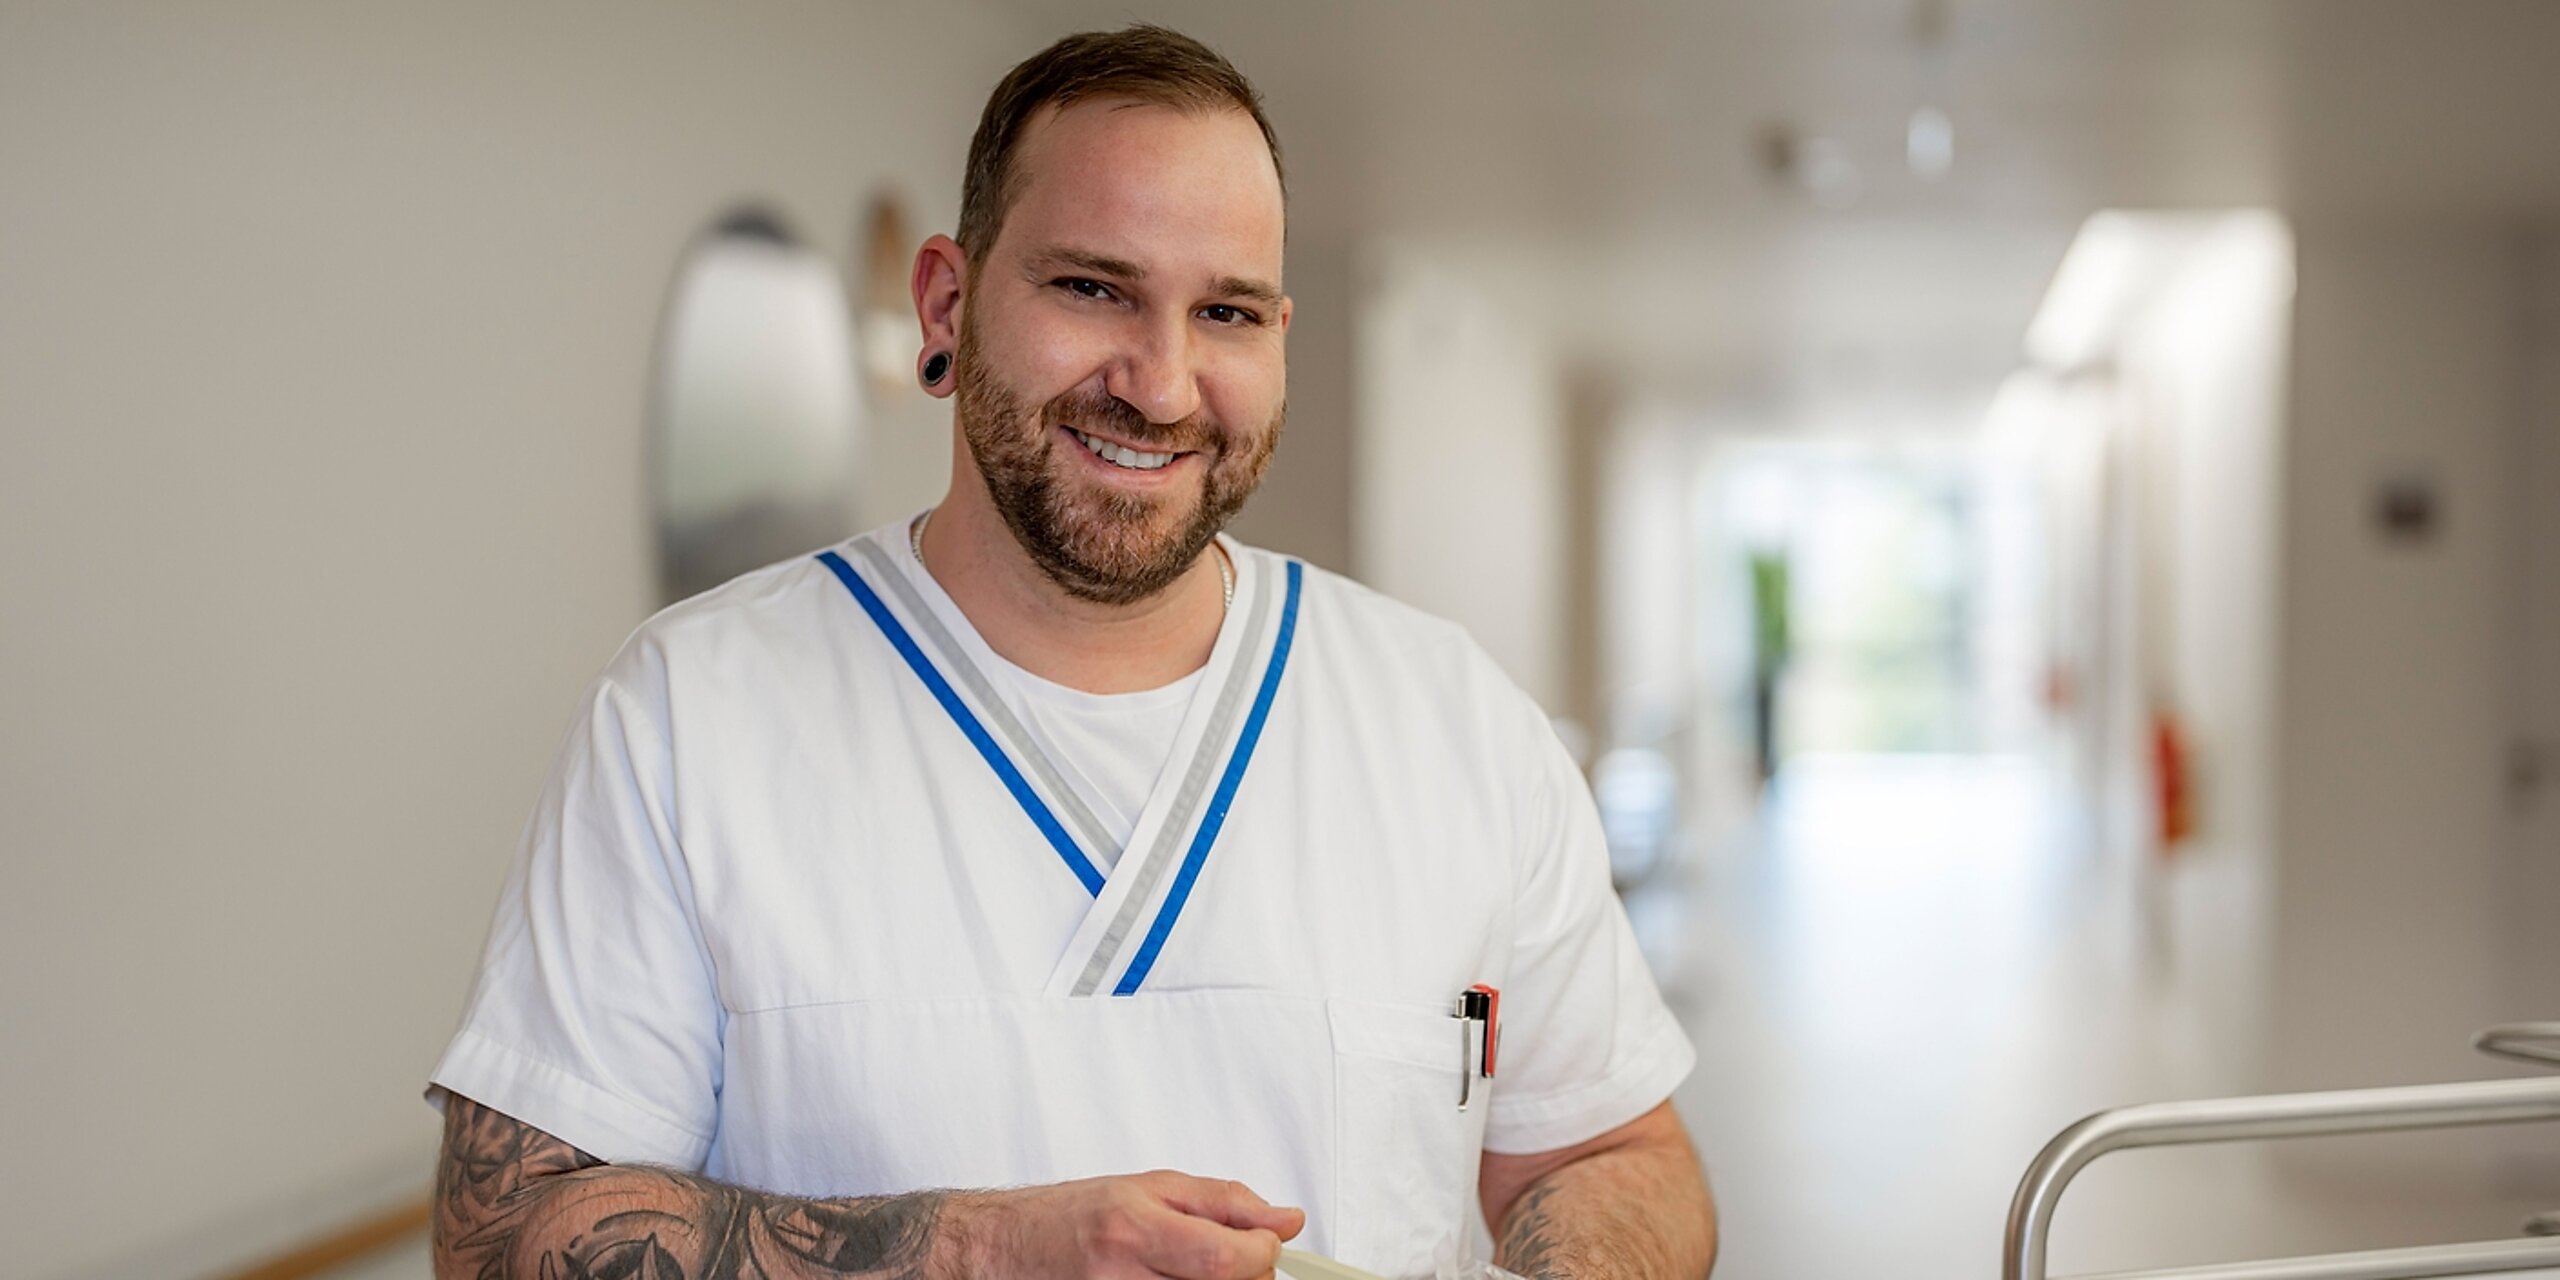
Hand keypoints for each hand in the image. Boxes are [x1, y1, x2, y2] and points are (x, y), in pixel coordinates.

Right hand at [954, 1169, 1306, 1279]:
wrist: (1000, 1251)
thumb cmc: (1068, 1218)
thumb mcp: (1148, 1187)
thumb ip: (1223, 1202)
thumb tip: (1286, 1221)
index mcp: (1131, 1229)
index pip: (1224, 1258)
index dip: (1261, 1255)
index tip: (1264, 1245)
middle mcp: (1120, 1279)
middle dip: (1246, 1279)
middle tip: (1233, 1263)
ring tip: (1191, 1273)